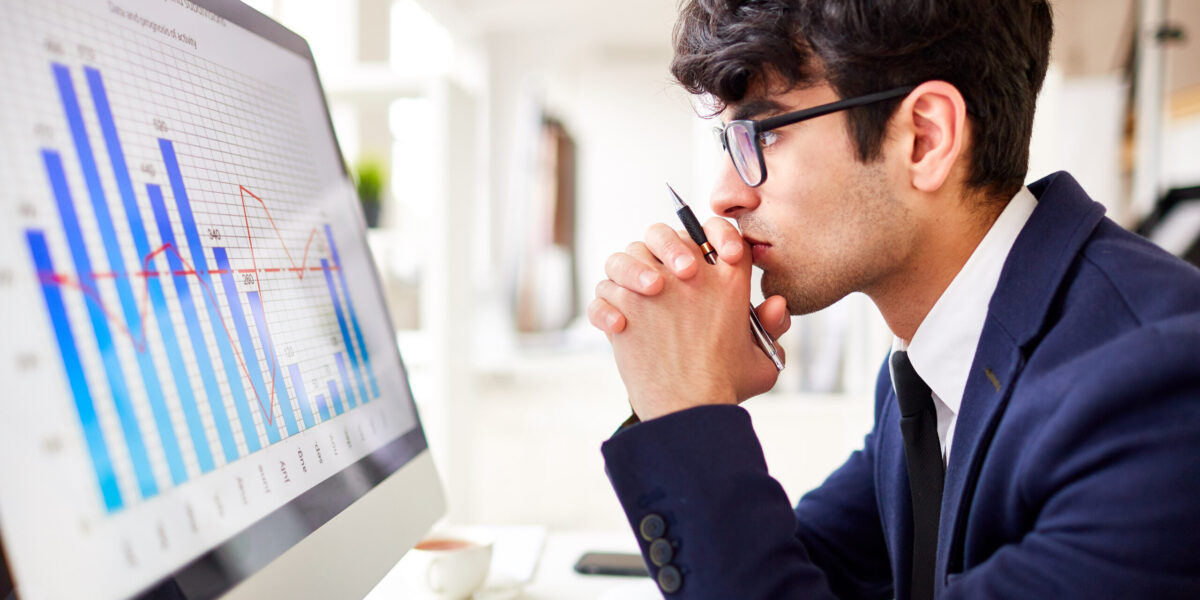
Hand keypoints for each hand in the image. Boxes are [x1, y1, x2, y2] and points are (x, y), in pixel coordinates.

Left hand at [588, 219, 789, 419]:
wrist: (689, 411)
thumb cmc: (726, 388)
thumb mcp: (763, 359)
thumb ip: (772, 329)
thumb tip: (776, 303)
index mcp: (730, 281)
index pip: (721, 233)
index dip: (715, 234)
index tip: (709, 253)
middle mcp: (691, 276)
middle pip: (666, 235)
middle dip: (664, 245)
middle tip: (667, 273)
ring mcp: (654, 288)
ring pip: (629, 255)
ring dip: (628, 270)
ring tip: (638, 293)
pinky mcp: (625, 307)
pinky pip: (605, 291)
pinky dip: (606, 305)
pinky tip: (617, 325)